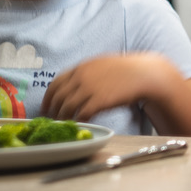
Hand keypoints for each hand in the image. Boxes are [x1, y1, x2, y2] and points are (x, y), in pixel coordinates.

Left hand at [41, 54, 175, 121]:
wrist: (144, 74)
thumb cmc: (125, 70)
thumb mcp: (101, 64)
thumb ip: (85, 72)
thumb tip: (73, 83)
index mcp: (81, 67)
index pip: (55, 83)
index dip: (48, 98)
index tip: (46, 107)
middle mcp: (81, 77)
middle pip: (58, 97)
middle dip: (51, 111)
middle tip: (51, 120)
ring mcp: (90, 89)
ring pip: (67, 107)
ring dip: (62, 118)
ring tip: (63, 126)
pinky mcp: (99, 101)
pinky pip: (81, 114)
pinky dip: (78, 121)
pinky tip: (80, 124)